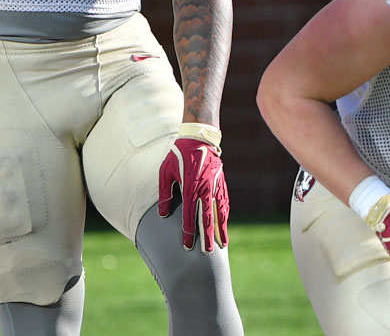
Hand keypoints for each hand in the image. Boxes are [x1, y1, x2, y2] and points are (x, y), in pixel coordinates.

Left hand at [158, 123, 228, 251]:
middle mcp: (205, 189)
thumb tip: (164, 215)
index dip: (188, 232)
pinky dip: (225, 214)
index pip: (190, 216)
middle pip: (207, 218)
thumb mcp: (165, 172)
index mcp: (190, 188)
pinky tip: (225, 223)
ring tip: (223, 244)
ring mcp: (215, 186)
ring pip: (220, 212)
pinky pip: (224, 202)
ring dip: (221, 229)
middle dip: (208, 237)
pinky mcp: (221, 182)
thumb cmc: (178, 155)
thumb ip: (165, 194)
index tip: (187, 246)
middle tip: (209, 252)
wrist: (199, 137)